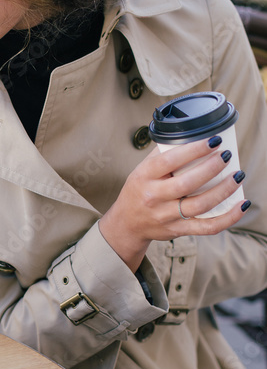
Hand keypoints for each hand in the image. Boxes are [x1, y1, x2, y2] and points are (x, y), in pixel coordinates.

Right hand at [98, 136, 248, 271]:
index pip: (170, 161)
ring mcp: (166, 216)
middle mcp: (154, 197)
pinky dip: (228, 218)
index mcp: (145, 177)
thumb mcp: (142, 170)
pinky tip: (241, 205)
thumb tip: (194, 138)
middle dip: (212, 168)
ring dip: (223, 190)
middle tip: (226, 156)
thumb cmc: (139, 190)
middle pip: (187, 183)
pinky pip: (207, 227)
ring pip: (200, 205)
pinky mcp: (178, 230)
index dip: (194, 150)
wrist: (127, 223)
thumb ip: (164, 155)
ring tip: (237, 177)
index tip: (213, 141)